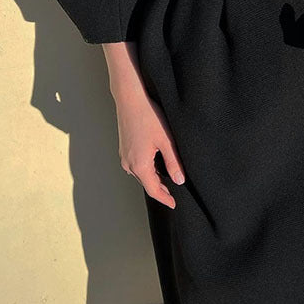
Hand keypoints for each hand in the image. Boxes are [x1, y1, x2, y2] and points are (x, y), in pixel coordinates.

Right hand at [113, 83, 185, 208]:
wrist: (130, 99)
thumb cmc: (149, 117)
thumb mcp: (166, 141)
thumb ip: (173, 162)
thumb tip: (179, 181)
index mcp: (139, 164)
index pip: (153, 190)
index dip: (164, 198)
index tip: (174, 204)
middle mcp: (128, 163)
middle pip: (146, 183)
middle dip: (159, 189)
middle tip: (173, 194)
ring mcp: (124, 156)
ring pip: (141, 174)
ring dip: (153, 179)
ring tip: (168, 180)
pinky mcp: (124, 148)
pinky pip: (136, 165)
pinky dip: (147, 169)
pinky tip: (156, 164)